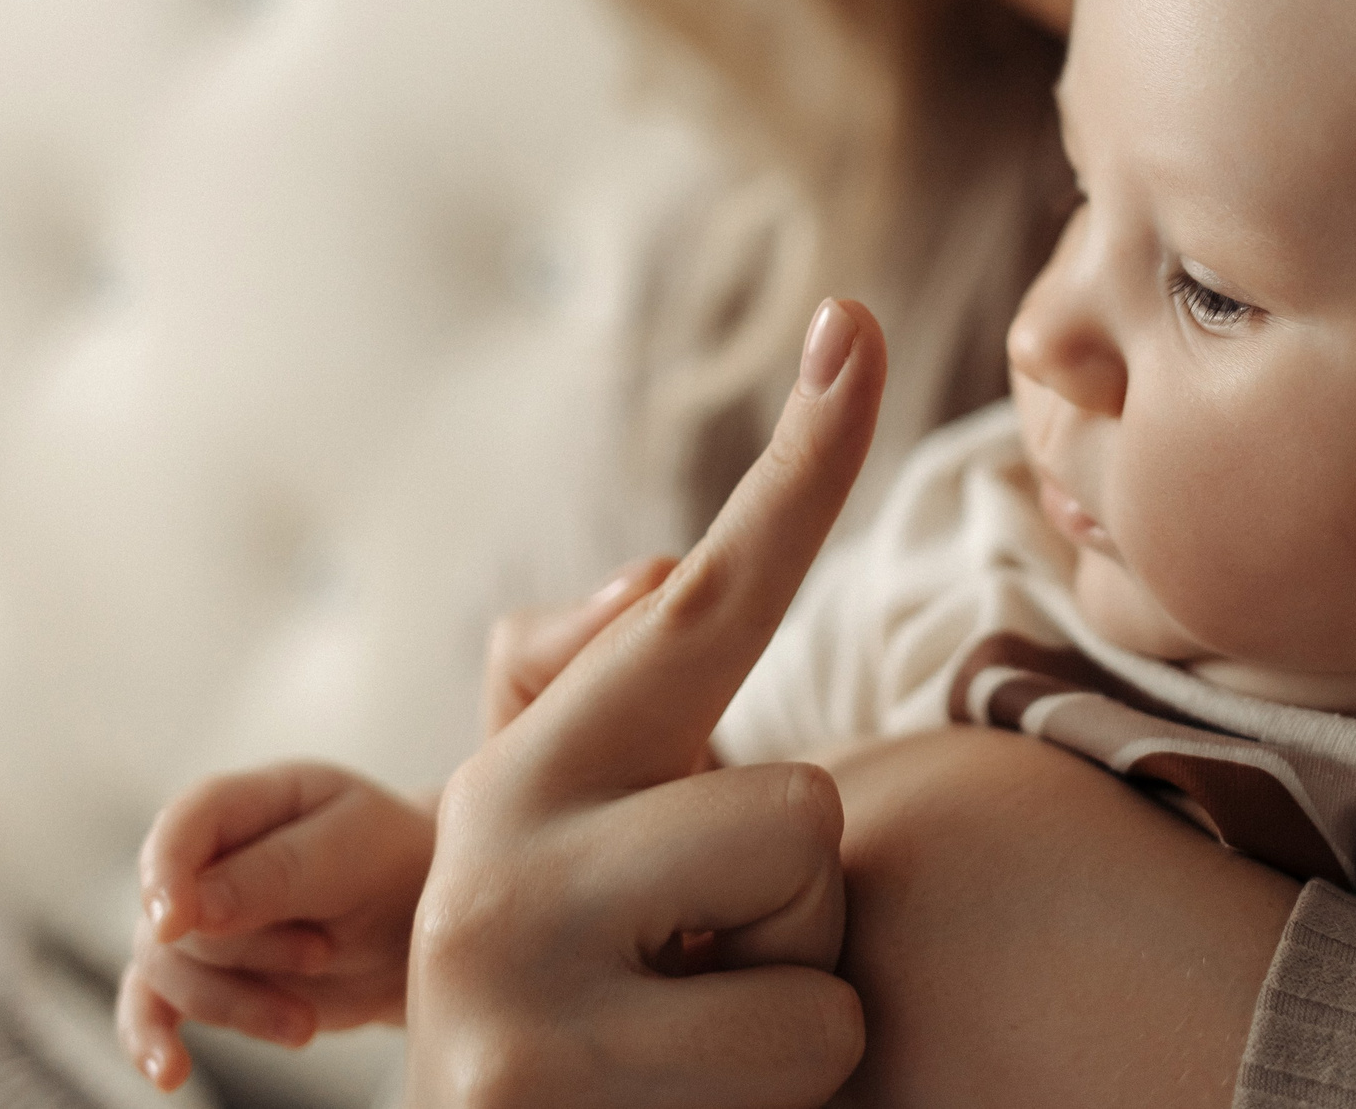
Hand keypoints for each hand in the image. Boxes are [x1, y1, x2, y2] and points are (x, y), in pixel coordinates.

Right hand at [116, 763, 435, 1090]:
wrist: (426, 933)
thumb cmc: (403, 870)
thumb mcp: (356, 856)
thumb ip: (274, 874)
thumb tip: (186, 912)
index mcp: (256, 801)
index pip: (183, 824)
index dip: (166, 871)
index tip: (175, 923)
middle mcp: (215, 856)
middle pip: (175, 912)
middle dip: (245, 949)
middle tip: (321, 954)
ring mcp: (204, 919)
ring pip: (167, 968)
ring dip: (232, 1005)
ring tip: (303, 1023)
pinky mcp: (209, 976)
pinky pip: (152, 1007)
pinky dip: (152, 1039)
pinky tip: (169, 1072)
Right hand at [404, 298, 885, 1108]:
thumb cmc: (599, 1014)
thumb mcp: (604, 867)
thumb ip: (642, 732)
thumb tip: (670, 568)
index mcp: (539, 764)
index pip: (702, 599)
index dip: (799, 465)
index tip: (856, 322)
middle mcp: (499, 843)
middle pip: (801, 812)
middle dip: (795, 918)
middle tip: (698, 979)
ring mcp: (507, 970)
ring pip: (816, 954)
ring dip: (790, 1021)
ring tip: (686, 1058)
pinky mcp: (537, 1091)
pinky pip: (805, 1057)